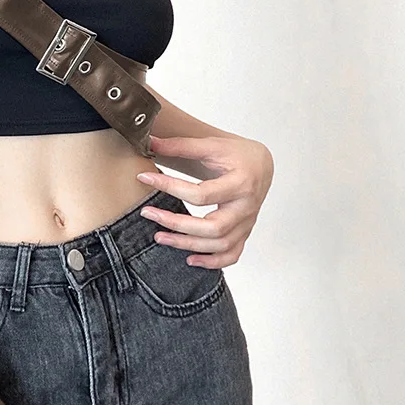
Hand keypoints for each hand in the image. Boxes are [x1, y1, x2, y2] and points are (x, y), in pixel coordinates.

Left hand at [135, 135, 273, 267]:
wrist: (260, 164)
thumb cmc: (235, 154)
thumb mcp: (211, 145)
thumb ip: (181, 145)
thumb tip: (149, 142)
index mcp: (241, 182)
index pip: (201, 194)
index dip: (170, 187)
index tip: (144, 177)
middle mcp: (246, 206)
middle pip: (213, 227)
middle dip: (177, 224)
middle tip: (148, 213)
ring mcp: (247, 222)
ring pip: (220, 244)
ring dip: (188, 244)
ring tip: (159, 237)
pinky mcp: (244, 232)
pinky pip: (233, 254)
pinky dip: (213, 262)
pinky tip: (190, 260)